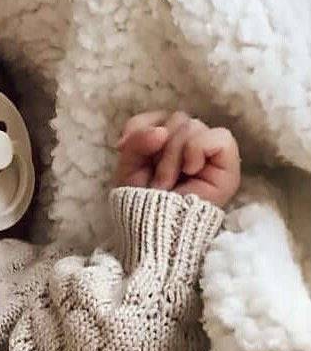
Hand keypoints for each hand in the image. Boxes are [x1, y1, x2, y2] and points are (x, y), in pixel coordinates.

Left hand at [115, 110, 240, 207]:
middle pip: (178, 118)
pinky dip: (198, 149)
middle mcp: (191, 146)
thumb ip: (137, 141)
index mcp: (168, 145)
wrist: (152, 234)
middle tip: (154, 182)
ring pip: (193, 126)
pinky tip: (190, 169)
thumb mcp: (129, 169)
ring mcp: (210, 156)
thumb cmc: (141, 205)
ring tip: (167, 185)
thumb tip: (161, 130)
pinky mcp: (228, 166)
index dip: (141, 126)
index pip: (159, 116)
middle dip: (159, 150)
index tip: (122, 147)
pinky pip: (219, 137)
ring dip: (172, 157)